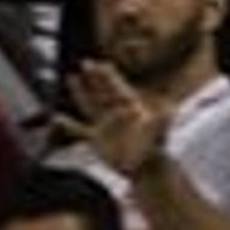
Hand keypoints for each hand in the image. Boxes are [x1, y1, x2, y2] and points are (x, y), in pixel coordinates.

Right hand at [69, 60, 169, 174]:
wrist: (144, 167)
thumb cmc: (153, 146)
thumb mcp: (158, 132)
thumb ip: (162, 121)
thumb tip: (172, 111)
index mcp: (129, 106)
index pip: (117, 87)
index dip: (109, 76)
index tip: (101, 64)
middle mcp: (115, 112)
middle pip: (102, 90)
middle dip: (94, 77)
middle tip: (85, 62)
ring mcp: (104, 124)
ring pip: (89, 104)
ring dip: (80, 92)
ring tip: (71, 77)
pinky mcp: (96, 138)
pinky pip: (79, 129)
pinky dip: (68, 124)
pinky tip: (57, 118)